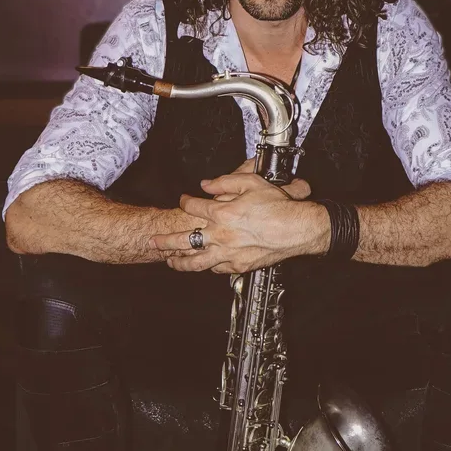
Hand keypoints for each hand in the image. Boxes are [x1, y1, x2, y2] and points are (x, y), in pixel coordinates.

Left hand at [150, 165, 324, 273]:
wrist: (297, 229)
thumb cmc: (278, 206)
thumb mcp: (252, 182)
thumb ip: (226, 181)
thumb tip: (207, 184)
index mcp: (222, 213)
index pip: (194, 206)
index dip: (186, 201)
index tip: (184, 200)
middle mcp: (221, 235)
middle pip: (184, 240)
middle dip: (165, 240)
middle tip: (153, 241)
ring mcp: (229, 253)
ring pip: (196, 261)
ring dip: (180, 261)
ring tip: (169, 260)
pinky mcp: (239, 266)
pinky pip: (216, 269)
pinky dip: (206, 267)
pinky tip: (201, 266)